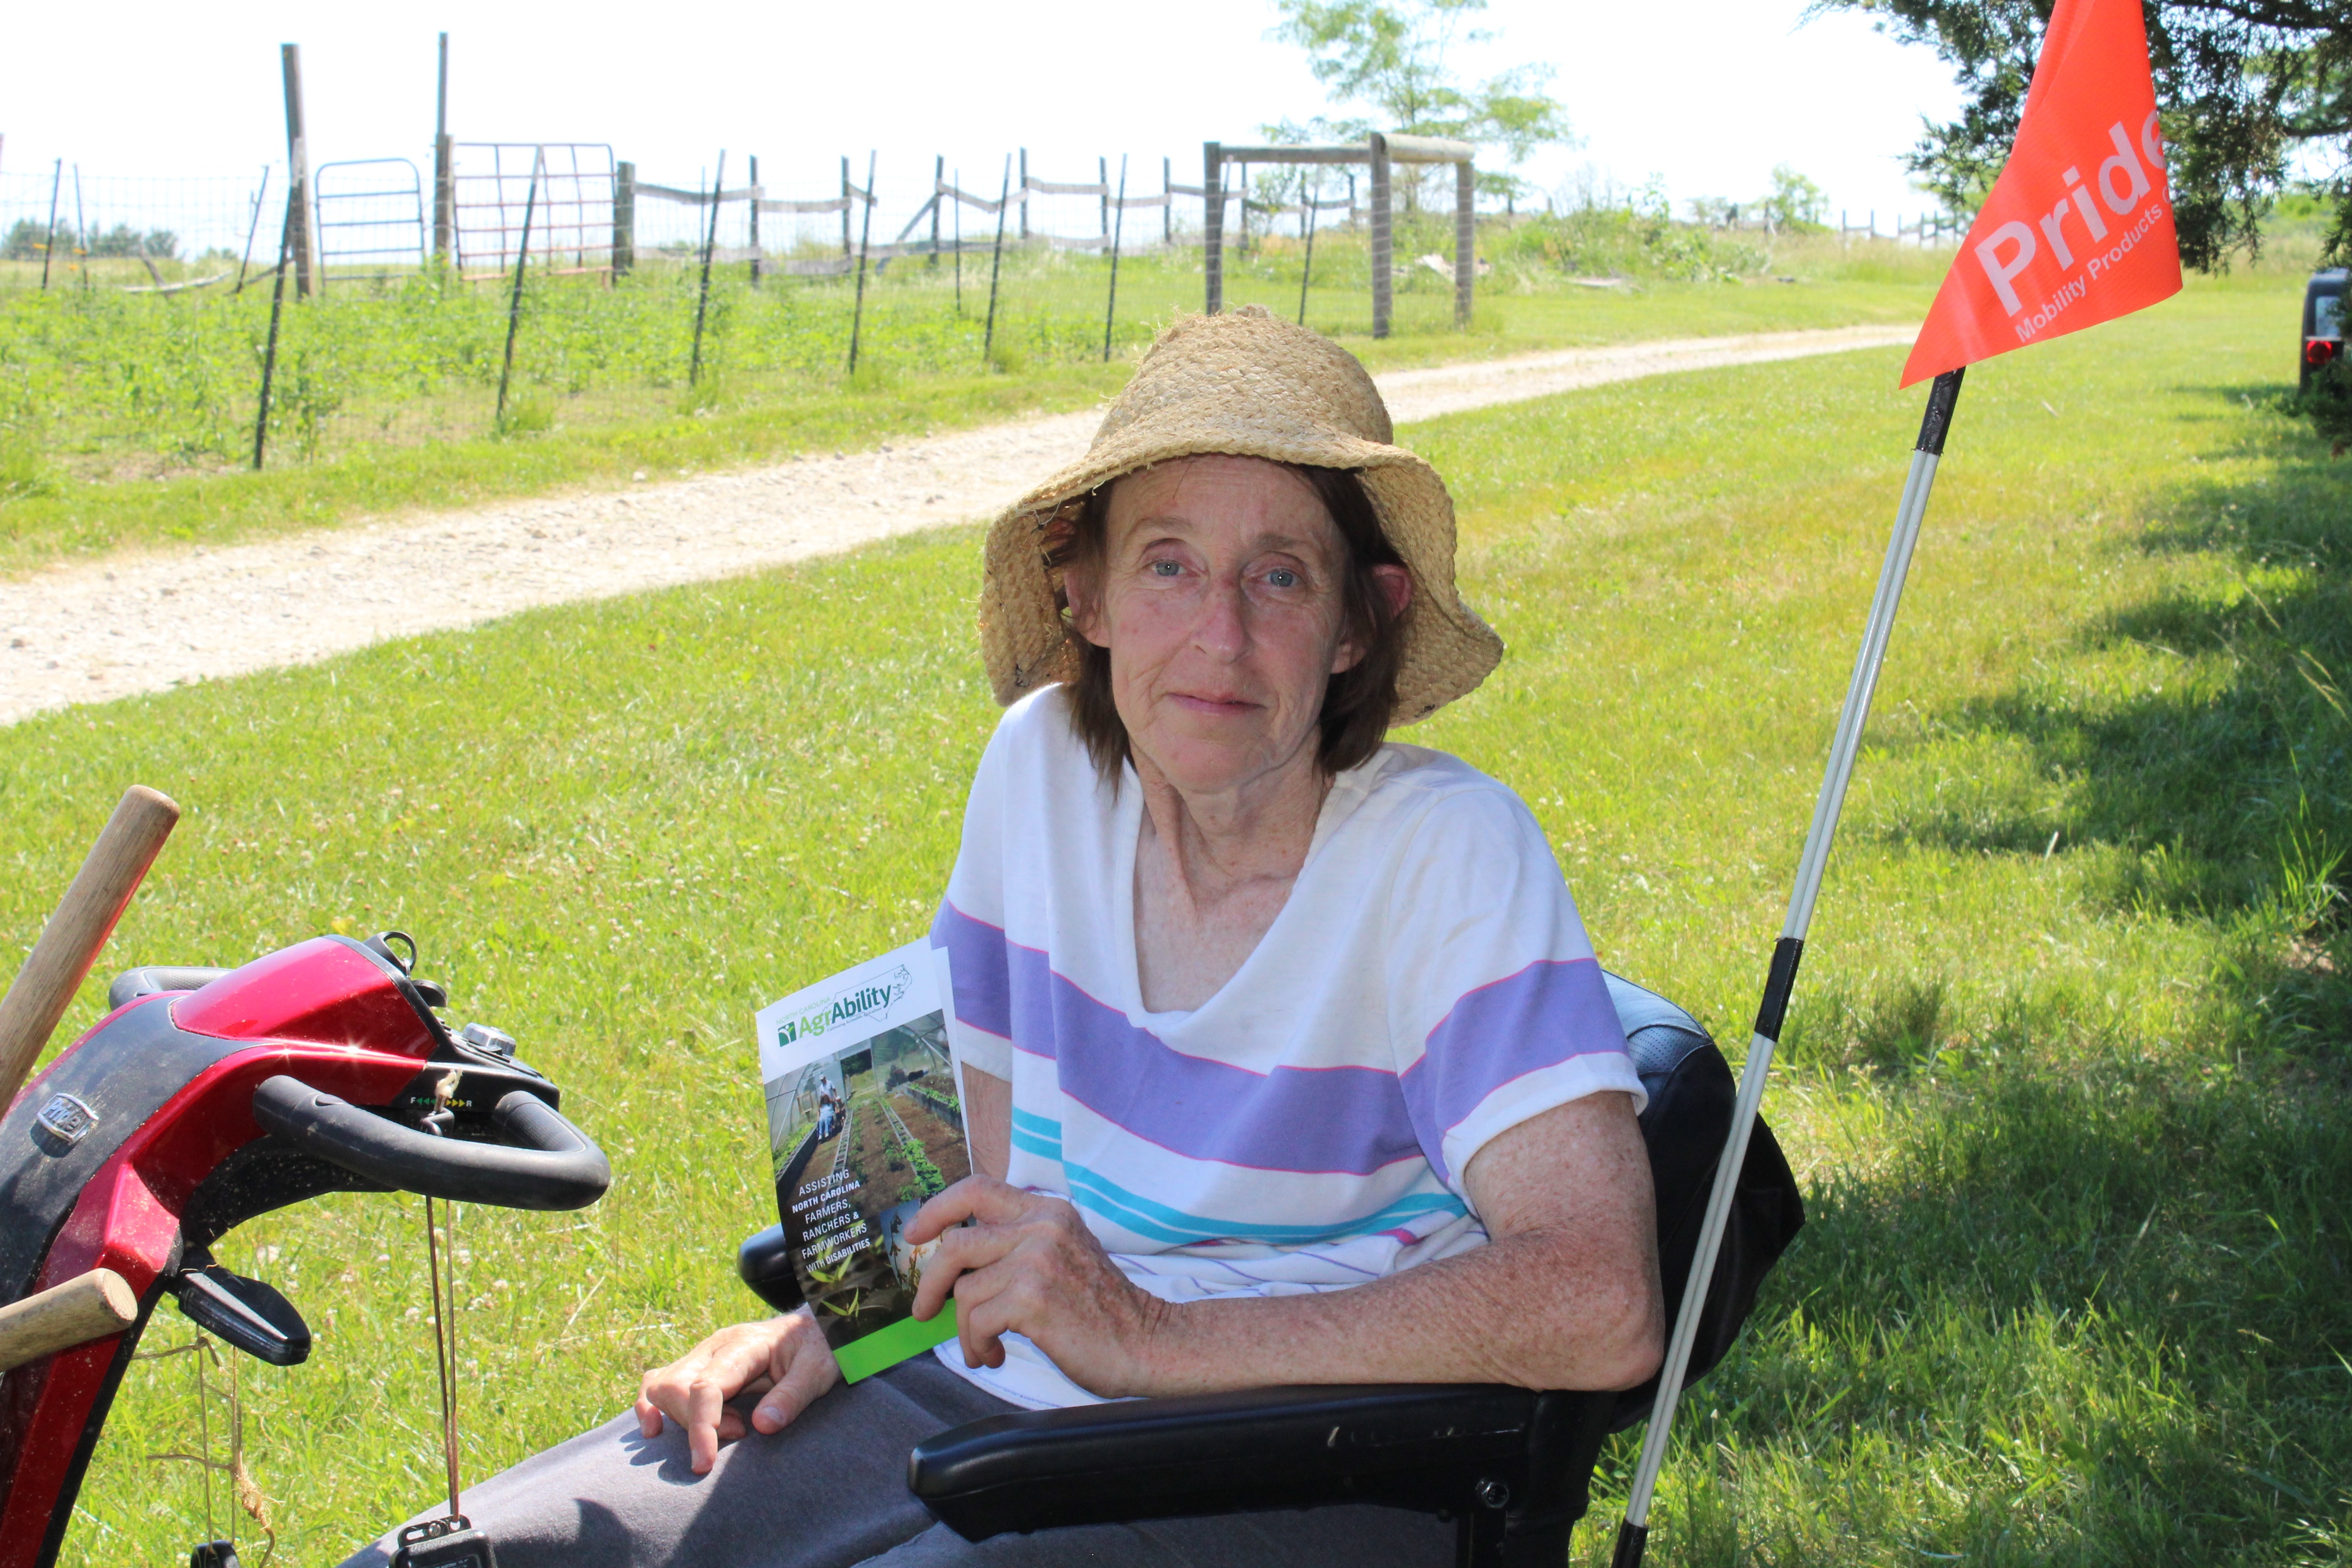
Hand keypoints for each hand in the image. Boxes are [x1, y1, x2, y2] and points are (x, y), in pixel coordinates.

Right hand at [634, 1312, 840, 1473]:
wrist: (817, 1330)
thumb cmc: (819, 1349)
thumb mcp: (819, 1370)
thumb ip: (793, 1396)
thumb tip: (761, 1426)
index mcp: (743, 1344)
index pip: (705, 1386)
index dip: (701, 1427)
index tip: (704, 1463)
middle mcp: (714, 1347)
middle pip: (676, 1387)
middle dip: (694, 1424)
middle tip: (740, 1433)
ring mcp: (702, 1356)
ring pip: (661, 1387)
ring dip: (680, 1419)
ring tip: (728, 1428)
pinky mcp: (697, 1368)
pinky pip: (659, 1384)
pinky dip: (653, 1407)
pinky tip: (657, 1430)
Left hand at [906, 1176, 1166, 1395]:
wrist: (1146, 1343)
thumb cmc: (1101, 1311)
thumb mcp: (1063, 1255)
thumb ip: (1019, 1244)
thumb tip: (958, 1262)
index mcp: (1048, 1212)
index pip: (977, 1189)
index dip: (938, 1208)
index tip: (915, 1233)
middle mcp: (1042, 1227)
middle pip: (956, 1242)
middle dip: (930, 1281)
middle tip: (924, 1310)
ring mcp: (1037, 1260)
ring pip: (964, 1291)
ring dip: (965, 1330)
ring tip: (984, 1348)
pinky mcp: (1032, 1298)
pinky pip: (976, 1320)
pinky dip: (977, 1345)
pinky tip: (995, 1356)